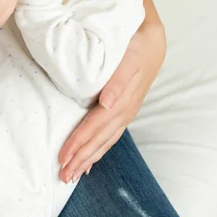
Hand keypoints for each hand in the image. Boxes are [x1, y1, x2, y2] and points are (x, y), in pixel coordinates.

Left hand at [58, 20, 165, 182]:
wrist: (153, 40)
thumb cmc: (136, 45)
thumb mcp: (128, 57)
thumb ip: (118, 80)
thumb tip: (107, 104)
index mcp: (122, 100)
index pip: (95, 126)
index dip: (79, 142)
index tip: (62, 157)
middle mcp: (124, 110)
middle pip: (100, 139)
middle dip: (81, 158)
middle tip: (63, 176)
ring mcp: (126, 112)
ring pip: (106, 141)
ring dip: (90, 158)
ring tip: (73, 174)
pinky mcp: (126, 110)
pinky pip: (112, 135)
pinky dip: (100, 149)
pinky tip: (91, 160)